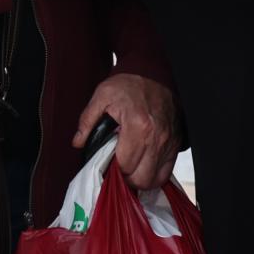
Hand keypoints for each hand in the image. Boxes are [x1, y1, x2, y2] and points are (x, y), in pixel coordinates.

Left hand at [72, 73, 179, 190]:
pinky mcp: (175, 143)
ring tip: (129, 169)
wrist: (153, 73)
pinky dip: (154, 174)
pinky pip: (167, 171)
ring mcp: (168, 142)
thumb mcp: (101, 96)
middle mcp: (157, 137)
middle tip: (116, 169)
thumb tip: (78, 142)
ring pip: (156, 179)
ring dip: (140, 179)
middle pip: (142, 178)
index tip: (106, 164)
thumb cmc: (128, 85)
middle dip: (126, 179)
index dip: (113, 170)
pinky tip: (142, 166)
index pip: (125, 165)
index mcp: (137, 126)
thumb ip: (87, 121)